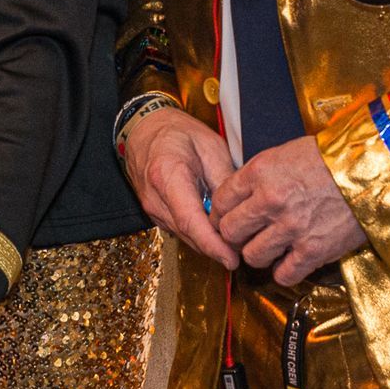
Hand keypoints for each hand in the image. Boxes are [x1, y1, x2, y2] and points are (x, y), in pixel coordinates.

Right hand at [121, 106, 238, 268]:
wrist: (144, 129)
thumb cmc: (177, 132)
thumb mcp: (210, 146)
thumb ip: (224, 180)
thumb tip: (239, 210)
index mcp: (167, 176)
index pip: (190, 221)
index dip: (212, 245)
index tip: (232, 259)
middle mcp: (155, 198)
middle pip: (189, 234)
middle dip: (217, 247)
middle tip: (245, 249)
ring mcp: (152, 208)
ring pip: (185, 235)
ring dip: (208, 241)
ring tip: (234, 238)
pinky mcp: (154, 213)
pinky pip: (180, 229)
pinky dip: (198, 232)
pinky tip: (215, 226)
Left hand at [211, 135, 365, 285]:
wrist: (373, 169)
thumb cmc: (330, 159)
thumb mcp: (286, 154)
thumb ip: (259, 176)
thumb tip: (240, 197)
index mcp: (260, 172)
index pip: (220, 200)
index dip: (220, 213)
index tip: (227, 218)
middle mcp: (270, 201)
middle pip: (229, 231)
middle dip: (235, 236)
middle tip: (246, 236)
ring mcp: (290, 228)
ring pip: (252, 256)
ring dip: (259, 254)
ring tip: (271, 248)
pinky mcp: (313, 250)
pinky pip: (283, 275)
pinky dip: (284, 272)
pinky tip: (291, 260)